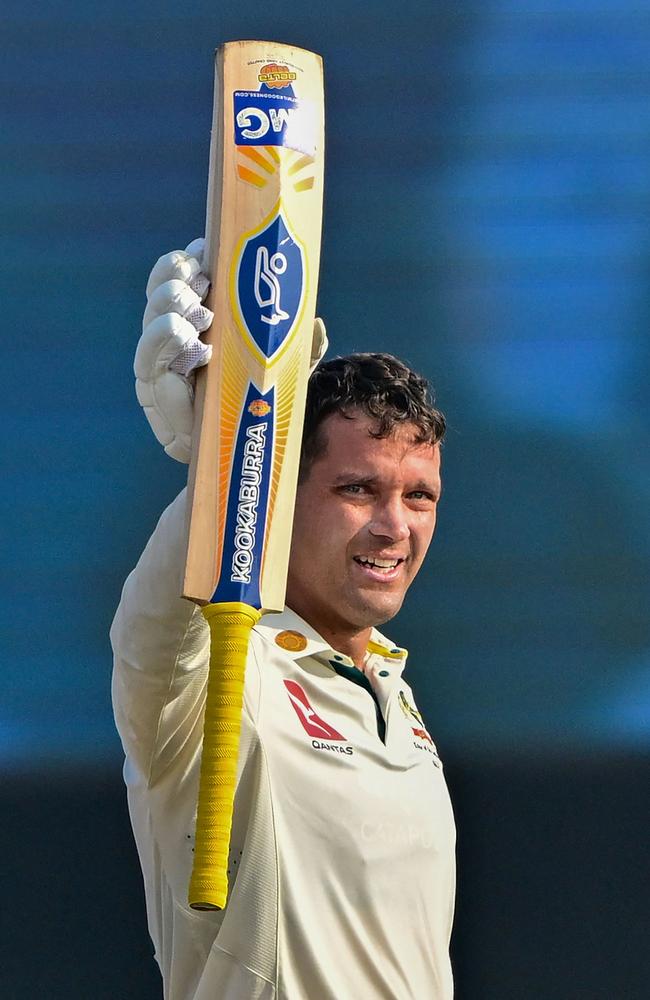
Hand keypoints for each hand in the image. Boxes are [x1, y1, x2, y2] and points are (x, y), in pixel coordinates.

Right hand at [135, 240, 328, 462]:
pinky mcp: (160, 404)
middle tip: (204, 283)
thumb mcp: (284, 373)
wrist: (244, 464)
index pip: (176, 282)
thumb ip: (298, 349)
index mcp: (195, 327)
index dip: (184, 262)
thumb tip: (316, 323)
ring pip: (151, 330)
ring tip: (200, 319)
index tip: (205, 248)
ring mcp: (161, 375)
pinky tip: (197, 350)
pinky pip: (154, 373)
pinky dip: (170, 352)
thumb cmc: (260, 409)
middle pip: (157, 299)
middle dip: (175, 282)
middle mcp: (171, 347)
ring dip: (171, 316)